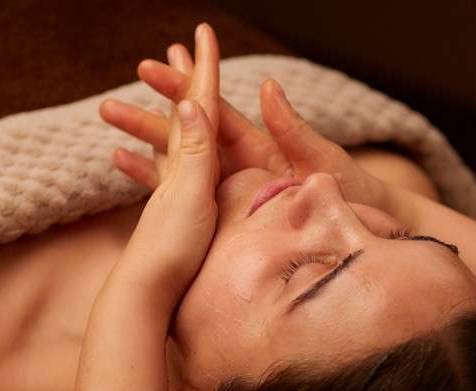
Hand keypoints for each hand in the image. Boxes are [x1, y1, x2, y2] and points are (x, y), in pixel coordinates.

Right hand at [100, 46, 390, 211]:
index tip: (154, 68)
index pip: (214, 114)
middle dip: (149, 119)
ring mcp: (230, 193)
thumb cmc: (354, 196)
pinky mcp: (227, 220)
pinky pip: (187, 200)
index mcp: (261, 148)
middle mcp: (241, 167)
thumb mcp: (323, 161)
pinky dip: (156, 184)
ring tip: (110, 134)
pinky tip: (129, 173)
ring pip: (179, 166)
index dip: (183, 89)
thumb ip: (292, 129)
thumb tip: (267, 87)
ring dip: (145, 148)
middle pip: (187, 137)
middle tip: (108, 105)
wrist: (367, 238)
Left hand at [111, 24, 220, 306]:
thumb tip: (187, 100)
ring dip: (169, 115)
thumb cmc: (171, 251)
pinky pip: (163, 180)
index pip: (200, 104)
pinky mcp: (167, 220)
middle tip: (175, 48)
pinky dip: (157, 160)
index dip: (204, 67)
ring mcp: (170, 195)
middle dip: (182, 81)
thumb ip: (194, 151)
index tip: (202, 32)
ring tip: (163, 95)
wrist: (143, 296)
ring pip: (171, 143)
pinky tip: (137, 159)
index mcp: (189, 162)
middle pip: (183, 116)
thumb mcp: (189, 196)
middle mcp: (177, 173)